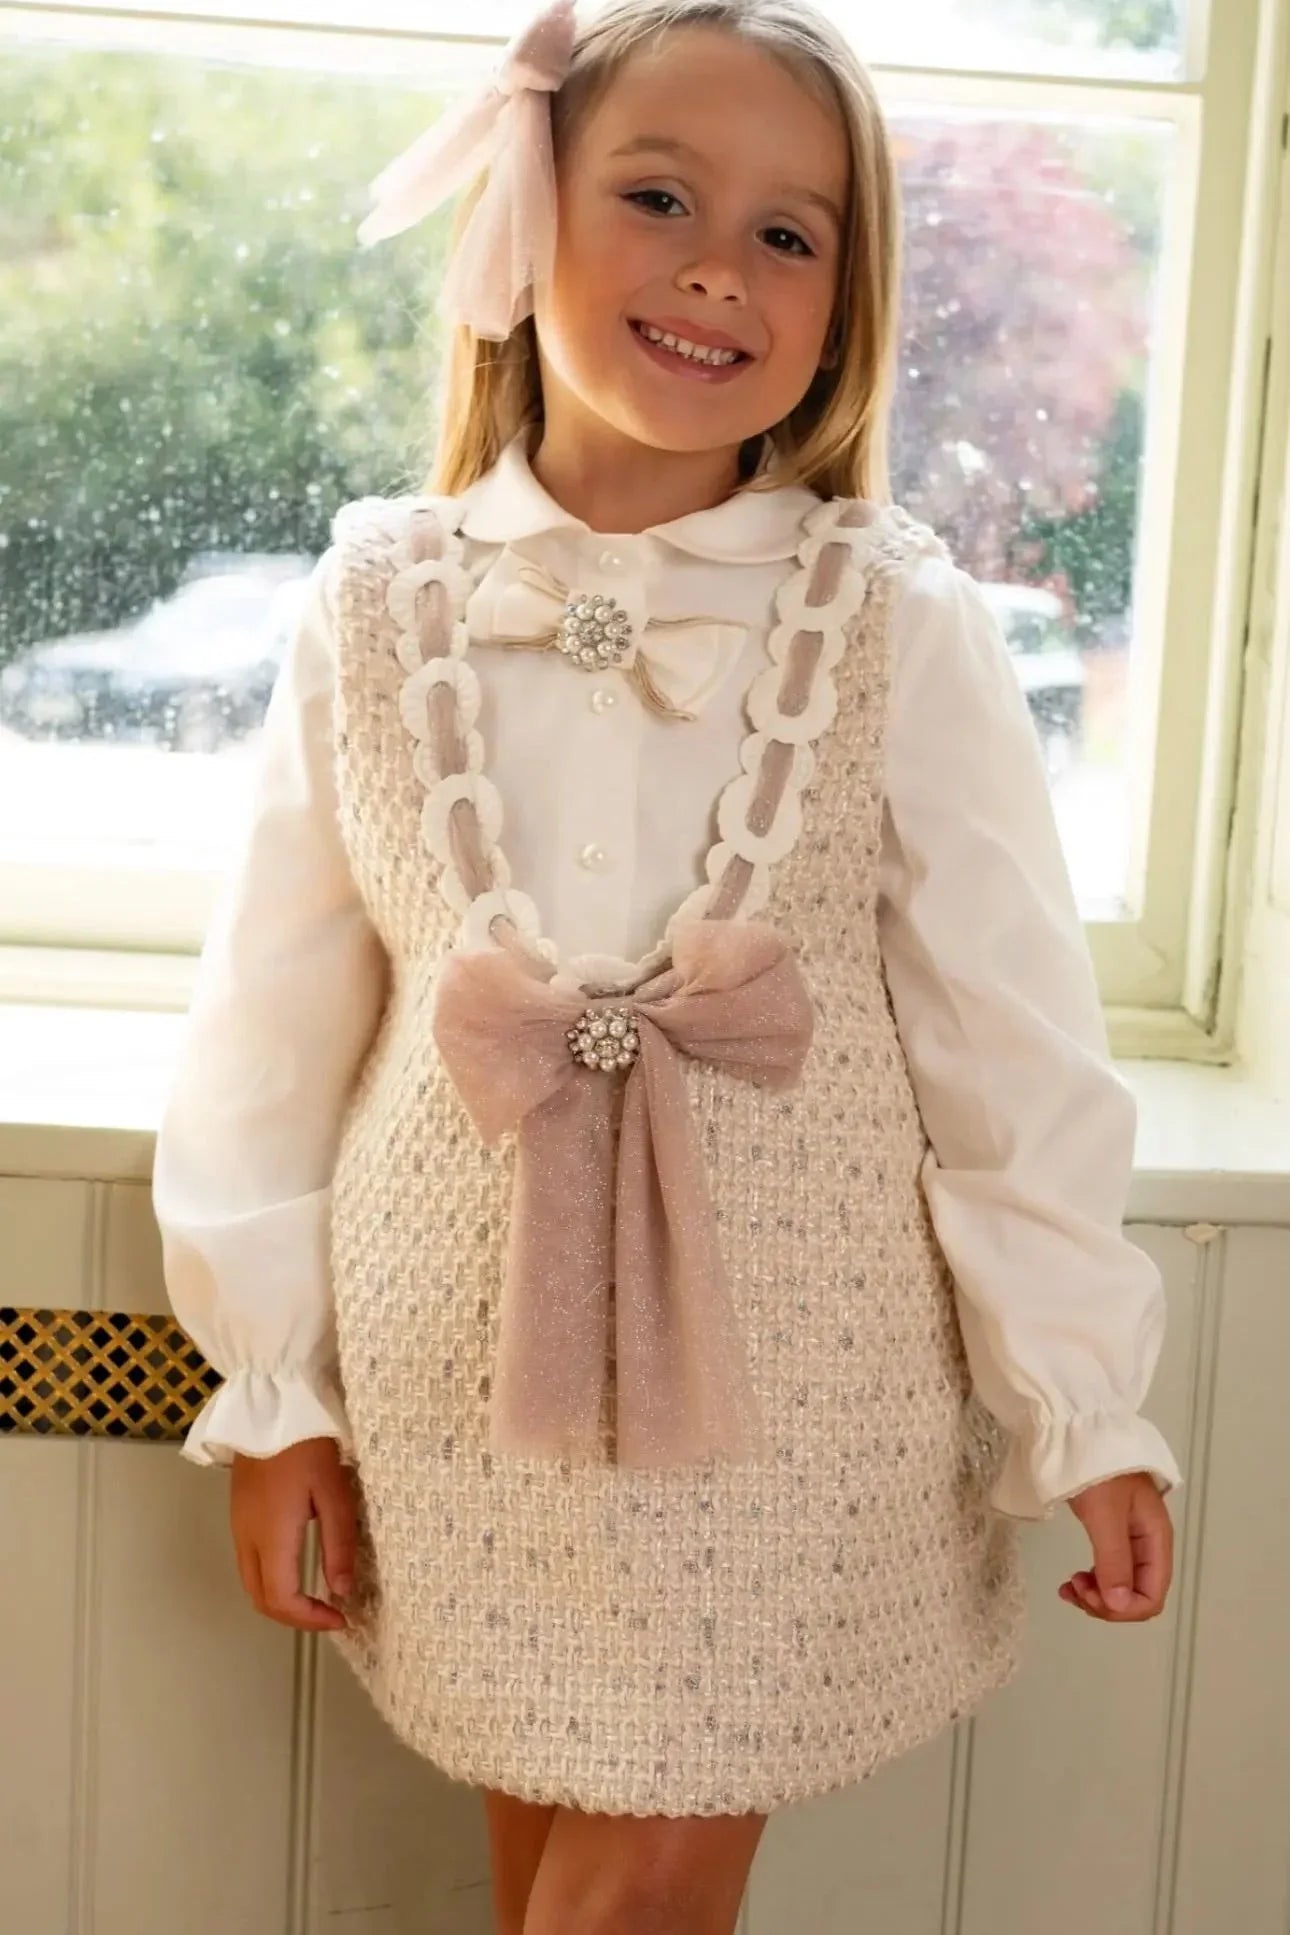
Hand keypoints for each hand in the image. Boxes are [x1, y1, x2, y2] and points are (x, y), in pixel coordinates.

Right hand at [229, 1436, 356, 1631]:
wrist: (271, 1406)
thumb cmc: (306, 1445)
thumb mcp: (334, 1492)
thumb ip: (338, 1544)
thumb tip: (342, 1591)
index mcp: (271, 1536)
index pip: (281, 1600)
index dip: (310, 1620)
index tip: (340, 1618)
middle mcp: (247, 1538)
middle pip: (260, 1599)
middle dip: (294, 1617)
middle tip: (329, 1613)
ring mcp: (238, 1526)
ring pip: (251, 1583)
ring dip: (280, 1600)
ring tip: (316, 1596)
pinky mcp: (238, 1513)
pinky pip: (248, 1562)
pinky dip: (271, 1579)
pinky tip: (297, 1567)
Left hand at [1057, 1470, 1172, 1621]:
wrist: (1080, 1430)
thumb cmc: (1096, 1469)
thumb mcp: (1105, 1514)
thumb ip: (1114, 1560)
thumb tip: (1120, 1606)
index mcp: (1155, 1538)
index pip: (1152, 1595)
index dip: (1123, 1608)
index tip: (1090, 1596)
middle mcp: (1148, 1543)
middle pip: (1138, 1595)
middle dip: (1108, 1603)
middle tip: (1074, 1590)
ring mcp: (1130, 1538)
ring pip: (1122, 1586)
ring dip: (1098, 1595)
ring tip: (1069, 1588)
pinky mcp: (1111, 1532)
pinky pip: (1109, 1571)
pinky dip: (1093, 1582)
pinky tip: (1074, 1580)